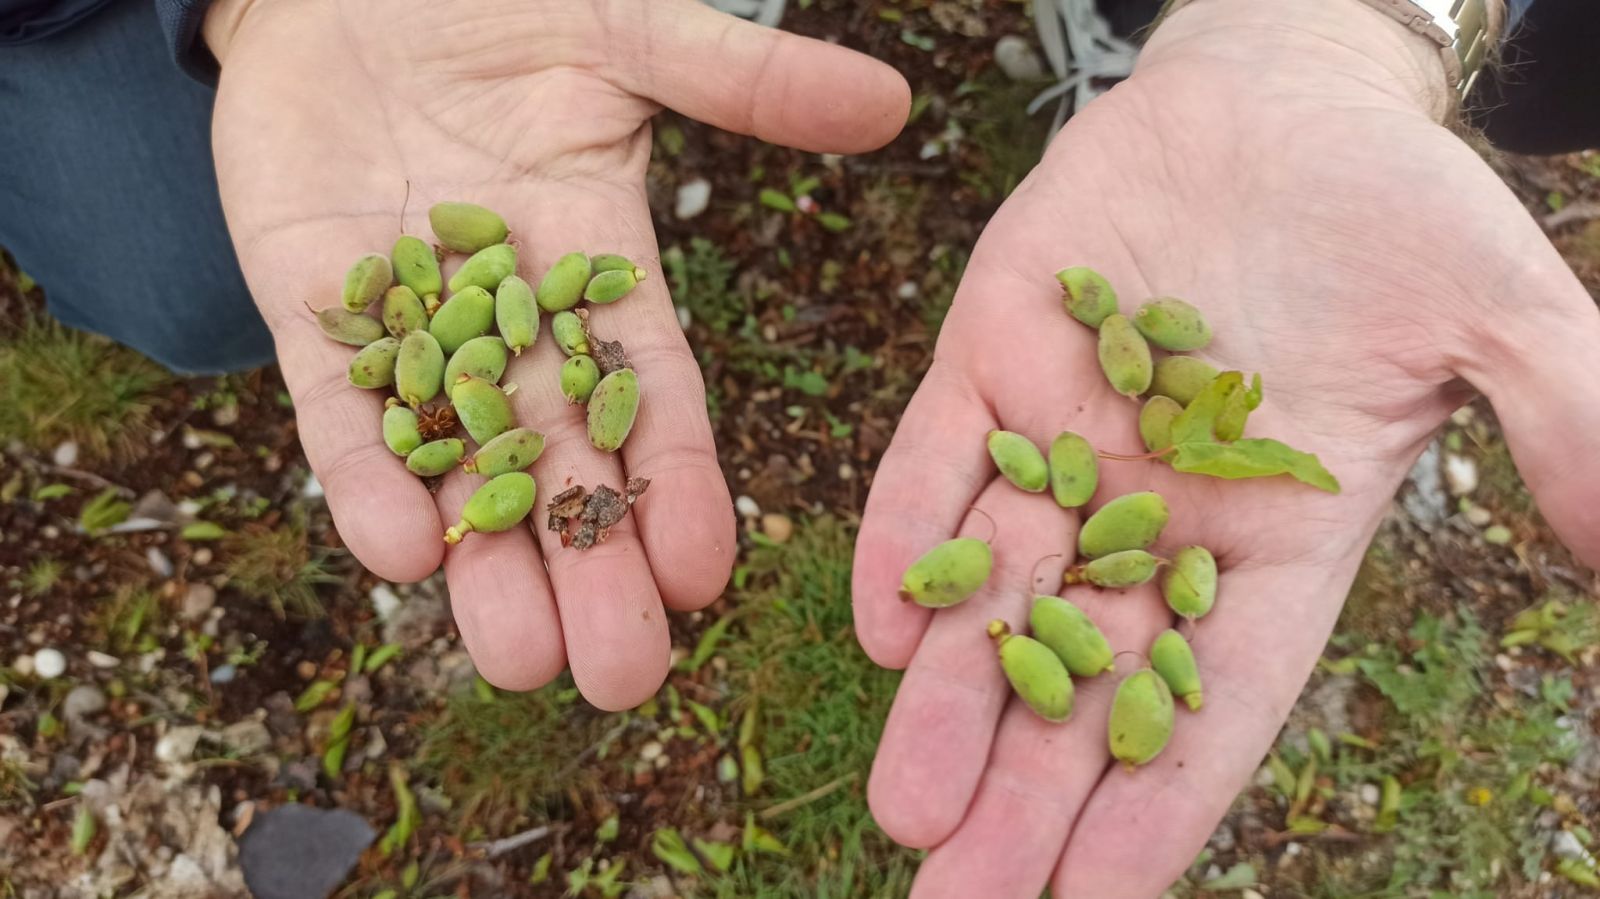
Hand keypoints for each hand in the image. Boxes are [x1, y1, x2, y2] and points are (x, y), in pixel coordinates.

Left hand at [204, 0, 908, 709]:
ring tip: (520, 664)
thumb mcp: (632, 30)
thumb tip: (889, 101)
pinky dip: (365, 479)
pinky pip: (340, 413)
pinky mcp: (315, 316)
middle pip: (561, 464)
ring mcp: (413, 329)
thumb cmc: (501, 2)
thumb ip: (744, 83)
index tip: (711, 573)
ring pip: (458, 468)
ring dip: (487, 566)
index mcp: (602, 272)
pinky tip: (398, 554)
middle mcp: (515, 325)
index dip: (680, 484)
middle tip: (622, 678)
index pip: (653, 397)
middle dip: (592, 569)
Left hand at [852, 1, 1599, 893]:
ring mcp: (1062, 442)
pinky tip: (881, 625)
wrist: (1276, 102)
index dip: (1161, 802)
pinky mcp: (990, 362)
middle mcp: (1154, 517)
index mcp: (1273, 539)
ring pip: (997, 594)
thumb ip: (1563, 423)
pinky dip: (908, 537)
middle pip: (1086, 680)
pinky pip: (937, 463)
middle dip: (1025, 794)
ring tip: (907, 811)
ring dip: (947, 700)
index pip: (1217, 699)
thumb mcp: (1497, 314)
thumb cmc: (1394, 212)